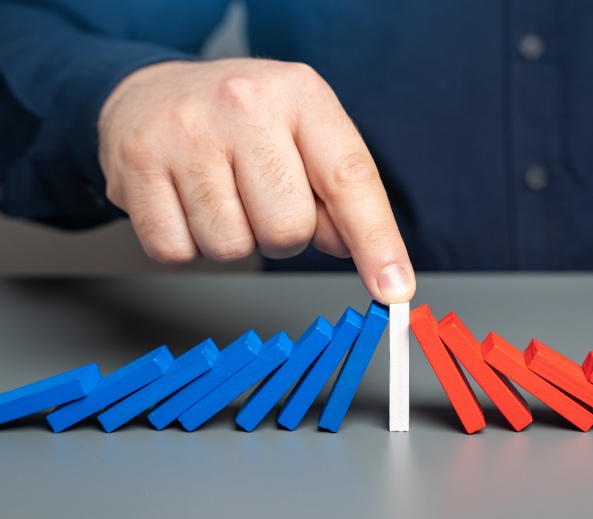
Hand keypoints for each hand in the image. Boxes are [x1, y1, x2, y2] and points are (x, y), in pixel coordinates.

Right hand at [98, 58, 414, 302]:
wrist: (152, 92)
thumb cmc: (243, 122)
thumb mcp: (304, 135)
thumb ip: (337, 194)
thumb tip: (356, 253)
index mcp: (301, 96)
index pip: (348, 179)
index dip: (377, 242)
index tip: (394, 289)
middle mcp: (243, 106)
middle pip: (288, 230)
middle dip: (283, 235)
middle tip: (262, 199)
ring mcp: (185, 134)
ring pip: (232, 247)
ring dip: (234, 239)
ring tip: (221, 194)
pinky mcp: (136, 167)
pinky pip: (177, 252)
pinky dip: (188, 243)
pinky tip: (186, 202)